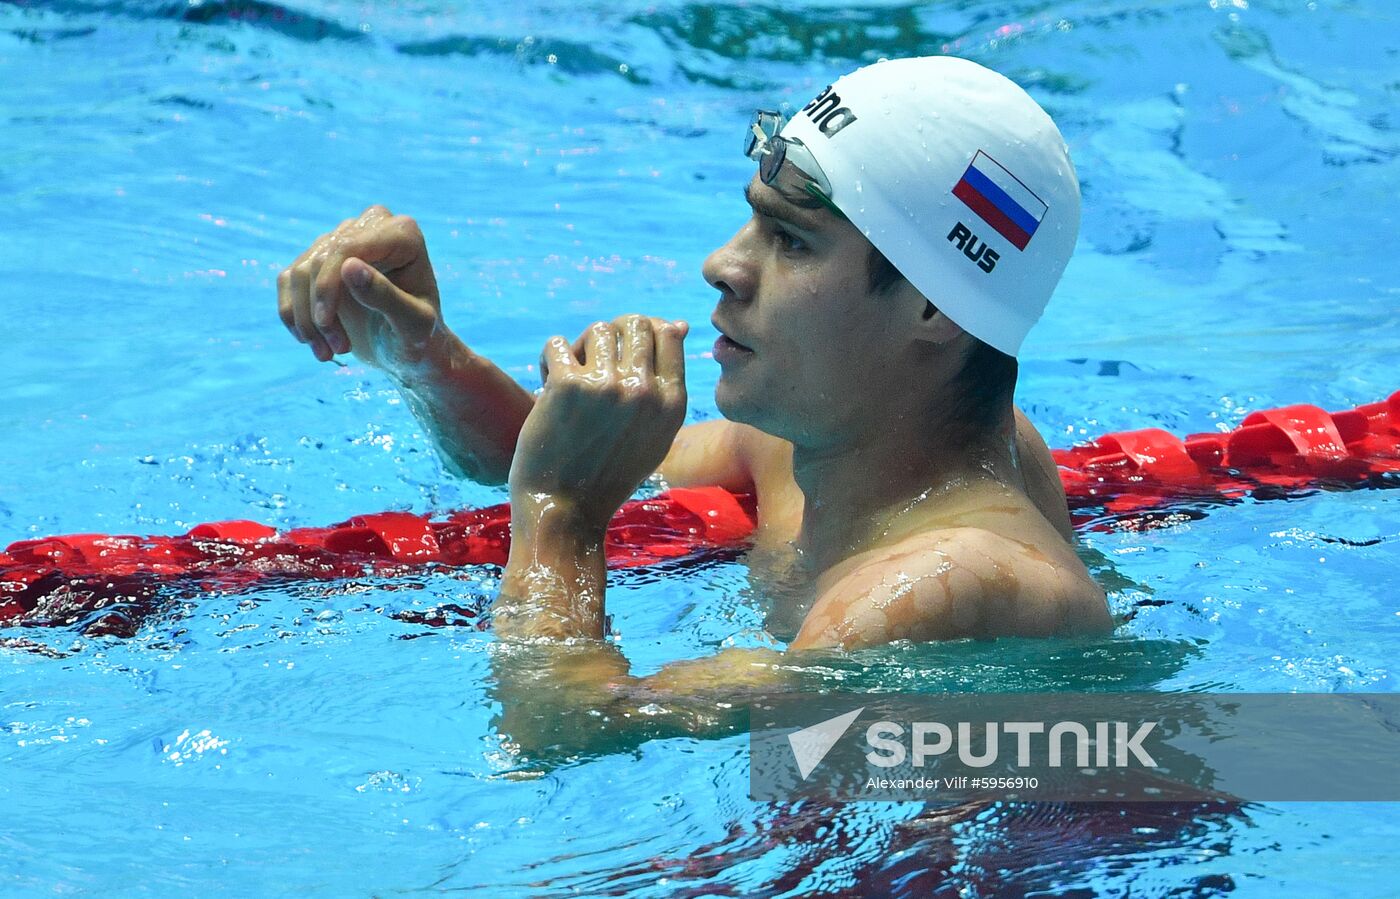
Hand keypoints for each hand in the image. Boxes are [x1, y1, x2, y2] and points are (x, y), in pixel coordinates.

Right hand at [276, 205, 445, 369]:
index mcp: (402, 234)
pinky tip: (310, 342)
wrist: (409, 348)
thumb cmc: (420, 337)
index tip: (324, 325)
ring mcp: (343, 238)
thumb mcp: (413, 325)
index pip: (346, 247)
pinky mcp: (320, 258)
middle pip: (321, 260)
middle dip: (320, 312)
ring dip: (306, 320)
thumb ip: (387, 297)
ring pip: (300, 273)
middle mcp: (372, 226)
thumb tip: (348, 265)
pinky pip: (289, 280)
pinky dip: (293, 315)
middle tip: (337, 351)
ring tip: (328, 353)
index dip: (328, 285)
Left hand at [510, 315, 687, 525]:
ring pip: (598, 330)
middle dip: (611, 335)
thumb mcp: (654, 433)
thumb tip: (677, 323)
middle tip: (592, 362)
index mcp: (672, 402)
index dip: (639, 335)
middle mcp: (645, 391)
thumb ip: (667, 381)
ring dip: (580, 347)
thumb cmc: (607, 473)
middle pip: (634, 323)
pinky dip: (548, 361)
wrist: (564, 510)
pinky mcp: (568, 386)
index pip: (666, 333)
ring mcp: (607, 386)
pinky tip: (547, 387)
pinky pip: (557, 344)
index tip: (618, 356)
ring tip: (569, 376)